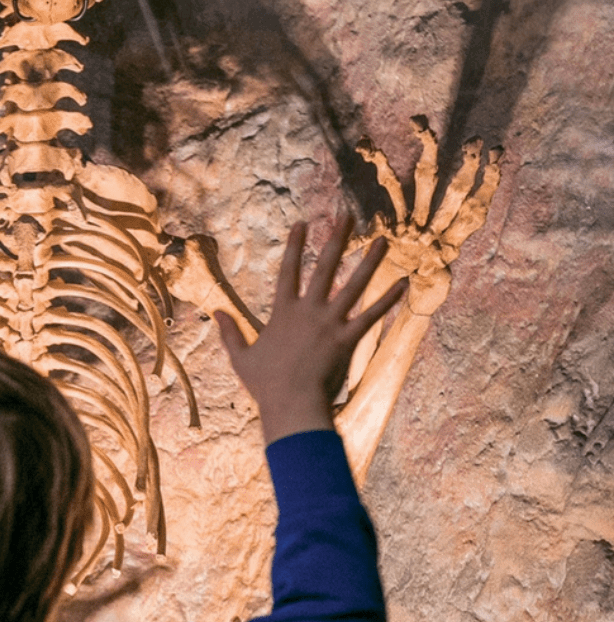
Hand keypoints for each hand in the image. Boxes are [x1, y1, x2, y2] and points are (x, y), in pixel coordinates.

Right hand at [214, 217, 406, 443]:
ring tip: (383, 241)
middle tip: (347, 217)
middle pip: (324, 267)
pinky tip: (404, 282)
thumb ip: (229, 332)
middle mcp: (308, 310)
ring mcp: (330, 323)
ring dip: (370, 261)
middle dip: (336, 239)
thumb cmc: (265, 385)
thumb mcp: (240, 357)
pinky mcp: (348, 339)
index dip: (295, 246)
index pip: (288, 270)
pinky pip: (372, 315)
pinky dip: (389, 299)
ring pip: (354, 285)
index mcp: (283, 311)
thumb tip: (216, 313)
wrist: (292, 404)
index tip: (301, 224)